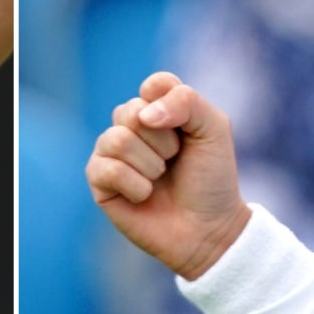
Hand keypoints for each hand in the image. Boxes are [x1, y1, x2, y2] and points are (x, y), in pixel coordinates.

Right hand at [85, 71, 250, 278]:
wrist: (207, 229)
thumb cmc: (211, 179)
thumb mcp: (214, 129)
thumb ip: (186, 102)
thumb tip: (144, 115)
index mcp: (160, 108)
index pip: (155, 84)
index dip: (172, 105)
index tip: (188, 131)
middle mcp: (132, 126)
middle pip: (131, 111)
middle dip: (163, 141)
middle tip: (176, 160)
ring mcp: (112, 153)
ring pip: (117, 139)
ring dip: (150, 164)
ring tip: (161, 179)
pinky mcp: (99, 182)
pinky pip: (106, 168)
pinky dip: (135, 185)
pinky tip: (145, 196)